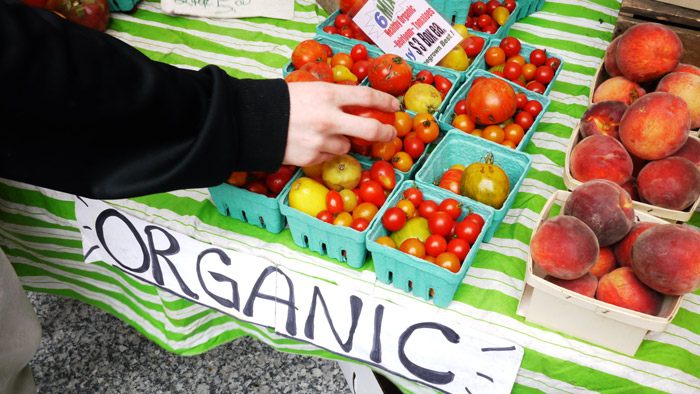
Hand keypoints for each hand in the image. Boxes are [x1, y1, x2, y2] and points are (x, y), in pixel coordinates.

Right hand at [284, 82, 398, 166]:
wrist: (251, 122)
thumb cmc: (278, 102)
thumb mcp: (308, 90)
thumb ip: (332, 97)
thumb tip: (355, 104)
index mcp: (328, 95)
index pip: (367, 96)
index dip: (385, 101)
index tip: (395, 106)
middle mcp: (329, 119)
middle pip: (370, 129)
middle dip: (385, 133)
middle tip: (389, 134)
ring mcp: (321, 141)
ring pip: (347, 146)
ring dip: (342, 142)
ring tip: (323, 135)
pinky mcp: (312, 158)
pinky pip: (327, 157)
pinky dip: (323, 152)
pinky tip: (308, 143)